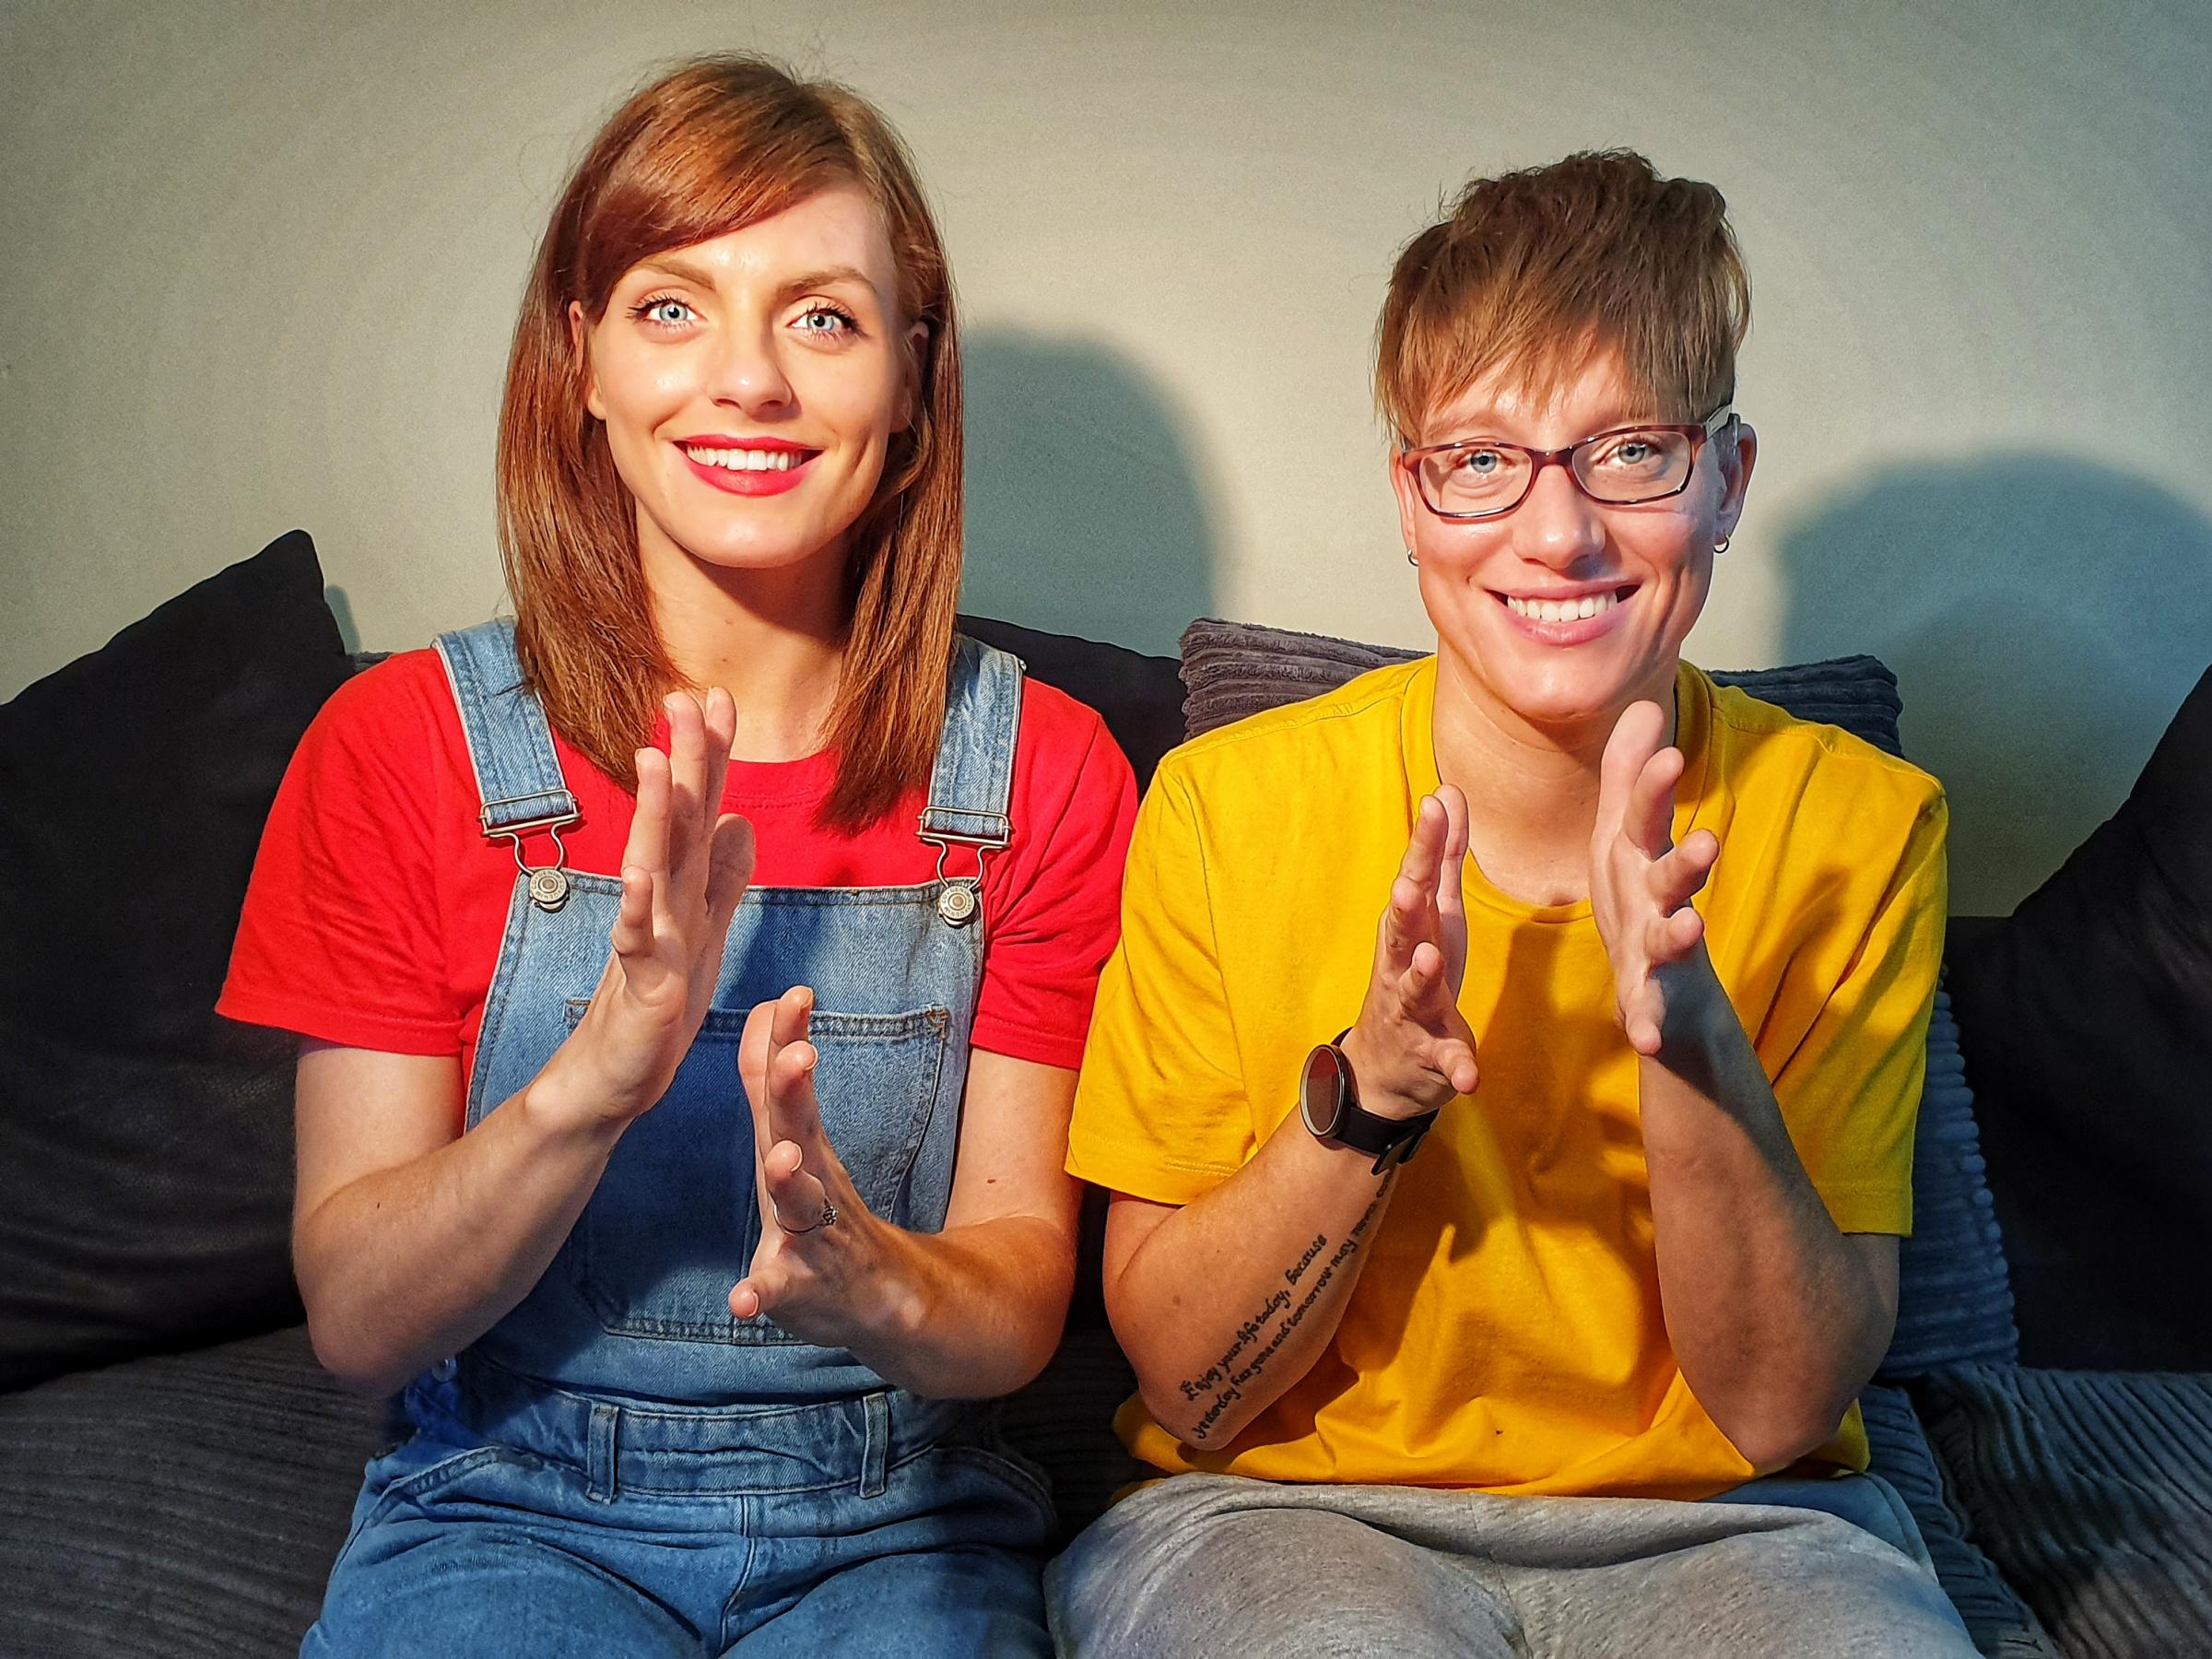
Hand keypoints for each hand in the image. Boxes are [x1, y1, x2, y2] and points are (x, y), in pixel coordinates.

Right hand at [536, 690, 756, 1131]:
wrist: (617, 1075)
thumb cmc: (658, 1002)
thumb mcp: (706, 932)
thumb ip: (723, 878)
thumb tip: (740, 820)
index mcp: (685, 886)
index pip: (703, 808)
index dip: (712, 756)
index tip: (717, 695)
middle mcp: (662, 900)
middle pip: (679, 821)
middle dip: (685, 759)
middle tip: (682, 696)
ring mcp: (647, 937)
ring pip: (653, 866)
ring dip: (656, 814)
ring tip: (656, 759)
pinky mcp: (639, 984)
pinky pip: (635, 941)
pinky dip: (635, 908)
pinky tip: (638, 875)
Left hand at [729, 986, 894, 1345]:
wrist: (885, 1297)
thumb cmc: (824, 1209)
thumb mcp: (798, 1138)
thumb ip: (770, 1078)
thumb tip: (764, 1007)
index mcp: (801, 1143)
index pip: (793, 1083)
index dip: (789, 1039)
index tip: (795, 993)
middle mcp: (811, 1181)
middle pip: (801, 1130)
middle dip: (796, 1093)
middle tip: (797, 1054)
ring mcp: (810, 1234)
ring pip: (801, 1204)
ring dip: (791, 1180)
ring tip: (780, 1160)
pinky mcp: (800, 1287)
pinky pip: (778, 1291)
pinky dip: (761, 1294)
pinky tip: (742, 1300)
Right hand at [1340, 788, 1480, 1119]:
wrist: (1384, 1066)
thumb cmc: (1414, 974)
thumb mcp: (1436, 913)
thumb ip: (1443, 856)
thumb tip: (1447, 793)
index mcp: (1410, 928)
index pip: (1416, 878)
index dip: (1425, 844)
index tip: (1435, 804)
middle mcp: (1402, 965)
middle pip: (1403, 932)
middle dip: (1405, 911)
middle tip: (1407, 888)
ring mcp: (1413, 1010)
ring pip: (1414, 991)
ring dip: (1420, 976)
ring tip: (1428, 959)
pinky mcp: (1431, 1055)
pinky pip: (1444, 1061)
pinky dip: (1456, 1067)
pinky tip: (1470, 1077)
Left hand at [1590, 700, 1722, 1055]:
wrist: (1664, 991)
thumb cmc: (1639, 898)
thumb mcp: (1624, 835)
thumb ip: (1630, 775)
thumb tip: (1643, 704)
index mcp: (1640, 858)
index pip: (1645, 815)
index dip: (1653, 786)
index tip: (1668, 751)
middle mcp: (1658, 899)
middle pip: (1674, 875)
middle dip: (1689, 860)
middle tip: (1709, 841)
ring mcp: (1660, 950)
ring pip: (1670, 939)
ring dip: (1680, 934)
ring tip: (1691, 928)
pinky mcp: (1651, 997)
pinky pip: (1648, 1010)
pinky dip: (1648, 1022)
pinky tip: (1644, 1038)